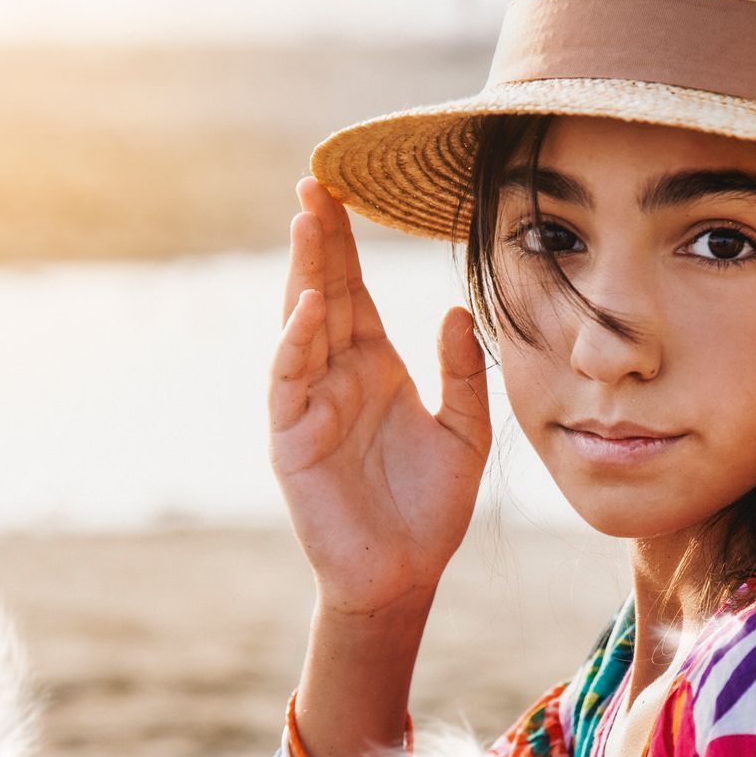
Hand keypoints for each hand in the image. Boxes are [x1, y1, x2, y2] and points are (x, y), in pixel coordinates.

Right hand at [268, 176, 491, 617]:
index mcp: (375, 368)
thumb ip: (464, 372)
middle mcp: (336, 377)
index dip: (347, 241)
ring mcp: (309, 404)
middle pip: (323, 291)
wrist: (404, 575)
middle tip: (314, 181)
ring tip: (306, 220)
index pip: (355, 290)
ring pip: (300, 324)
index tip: (342, 188)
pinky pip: (291, 380)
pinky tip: (311, 304)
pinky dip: (297, 340)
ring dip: (302, 272)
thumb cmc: (430, 510)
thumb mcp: (465, 432)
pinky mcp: (292, 439)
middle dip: (317, 238)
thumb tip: (455, 310)